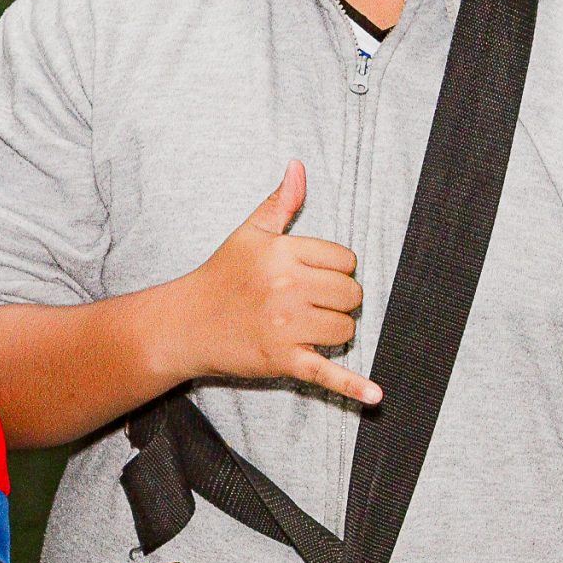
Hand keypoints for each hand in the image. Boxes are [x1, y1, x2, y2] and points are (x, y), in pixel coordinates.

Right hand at [170, 161, 380, 404]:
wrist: (186, 324)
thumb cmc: (221, 275)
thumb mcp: (249, 233)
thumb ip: (280, 203)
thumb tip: (298, 167)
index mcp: (283, 253)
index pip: (345, 259)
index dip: (334, 269)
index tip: (311, 276)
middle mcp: (287, 287)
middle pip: (351, 294)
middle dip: (338, 300)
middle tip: (310, 302)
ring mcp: (286, 326)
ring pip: (345, 329)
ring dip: (334, 330)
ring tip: (305, 326)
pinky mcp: (283, 360)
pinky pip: (327, 373)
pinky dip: (352, 386)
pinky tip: (375, 396)